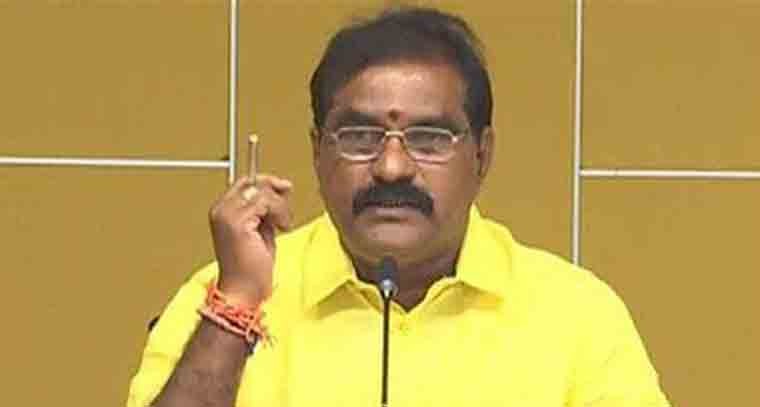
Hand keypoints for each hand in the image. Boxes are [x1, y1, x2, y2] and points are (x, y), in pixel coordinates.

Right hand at [208, 174, 292, 303]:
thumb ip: (265, 210)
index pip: (245, 182)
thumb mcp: (260, 229)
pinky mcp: (238, 223)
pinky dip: (279, 214)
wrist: (243, 290)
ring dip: (280, 208)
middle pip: (254, 184)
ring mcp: (227, 215)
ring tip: (282, 225)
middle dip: (276, 194)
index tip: (284, 188)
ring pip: (263, 193)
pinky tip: (281, 228)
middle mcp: (221, 210)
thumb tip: (280, 190)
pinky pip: (266, 203)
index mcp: (222, 211)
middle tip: (285, 212)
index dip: (267, 181)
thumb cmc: (251, 267)